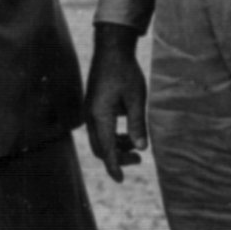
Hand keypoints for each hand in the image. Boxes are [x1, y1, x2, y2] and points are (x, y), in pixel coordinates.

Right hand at [85, 23, 148, 181]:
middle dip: (117, 158)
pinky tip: (126, 130)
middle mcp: (90, 115)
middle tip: (138, 159)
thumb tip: (141, 148)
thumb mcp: (136, 98)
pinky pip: (98, 129)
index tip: (121, 180)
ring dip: (115, 146)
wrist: (111, 49)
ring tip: (134, 144)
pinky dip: (111, 136)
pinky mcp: (92, 105)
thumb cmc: (126, 72)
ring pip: (98, 139)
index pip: (107, 149)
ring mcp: (89, 110)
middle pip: (100, 148)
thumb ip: (137, 124)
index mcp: (100, 115)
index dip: (114, 166)